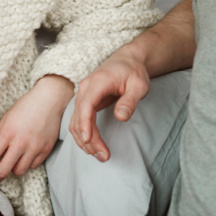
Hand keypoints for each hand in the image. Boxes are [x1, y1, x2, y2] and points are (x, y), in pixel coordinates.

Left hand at [0, 75, 73, 186]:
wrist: (50, 99)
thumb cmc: (26, 105)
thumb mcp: (7, 117)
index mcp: (7, 134)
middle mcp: (20, 143)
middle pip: (3, 171)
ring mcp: (34, 147)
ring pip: (19, 171)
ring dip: (14, 169)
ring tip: (14, 160)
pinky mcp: (46, 149)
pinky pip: (34, 166)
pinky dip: (29, 163)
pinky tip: (28, 154)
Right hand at [69, 45, 149, 161]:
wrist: (127, 60)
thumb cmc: (134, 71)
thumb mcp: (139, 85)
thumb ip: (130, 101)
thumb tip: (121, 117)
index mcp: (98, 82)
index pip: (86, 105)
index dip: (85, 124)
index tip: (88, 140)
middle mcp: (86, 87)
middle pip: (79, 116)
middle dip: (88, 139)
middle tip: (104, 156)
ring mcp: (83, 93)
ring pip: (76, 120)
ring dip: (84, 139)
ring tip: (100, 155)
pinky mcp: (84, 99)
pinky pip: (78, 118)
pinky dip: (82, 133)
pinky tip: (90, 145)